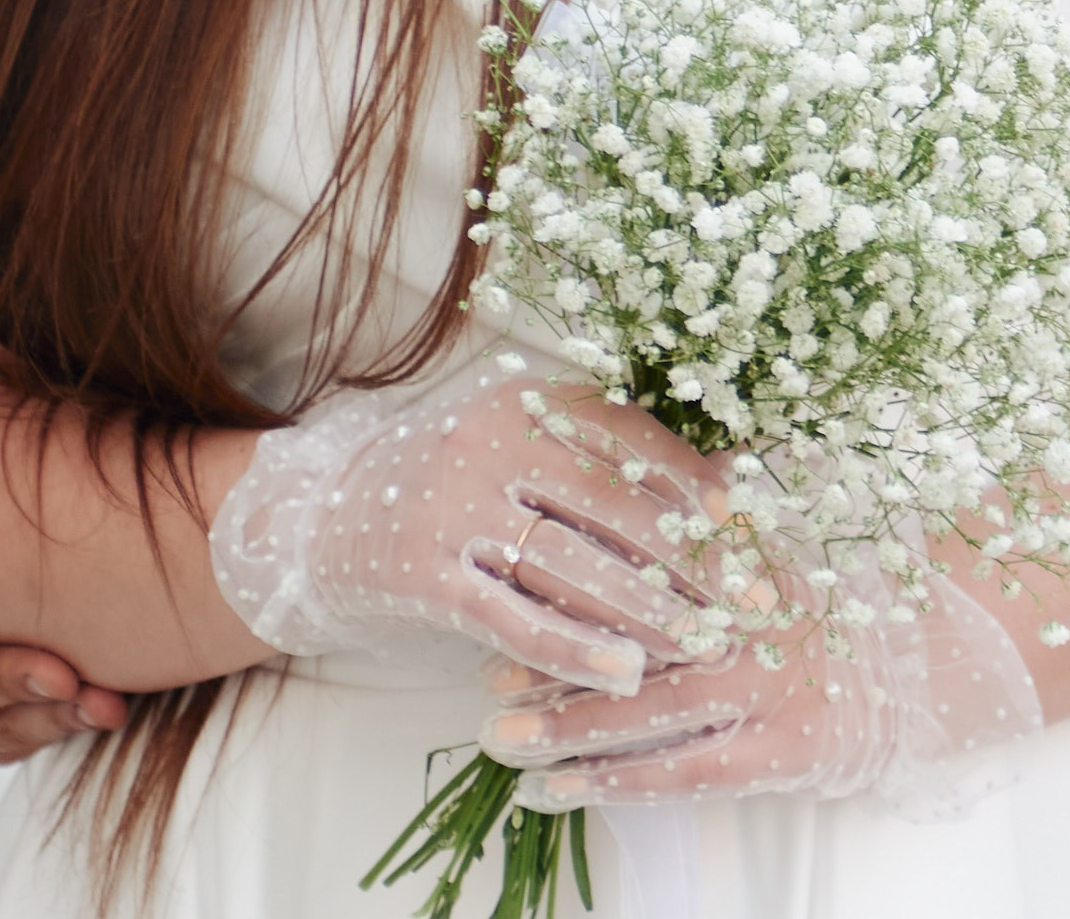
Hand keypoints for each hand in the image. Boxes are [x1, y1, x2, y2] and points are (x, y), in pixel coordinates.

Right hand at [208, 358, 741, 697]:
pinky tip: (622, 671)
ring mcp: (454, 506)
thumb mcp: (521, 443)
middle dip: (689, 555)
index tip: (748, 524)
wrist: (321, 516)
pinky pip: (511, 617)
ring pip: (569, 563)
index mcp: (525, 398)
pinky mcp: (422, 572)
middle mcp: (492, 440)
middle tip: (748, 597)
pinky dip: (572, 647)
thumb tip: (727, 474)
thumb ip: (605, 455)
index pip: (629, 438)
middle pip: (613, 502)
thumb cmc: (452, 481)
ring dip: (643, 609)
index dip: (692, 481)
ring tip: (704, 643)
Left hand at [475, 532, 1040, 820]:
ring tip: (498, 739)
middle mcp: (748, 624)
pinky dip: (616, 781)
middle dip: (553, 662)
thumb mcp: (808, 509)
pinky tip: (561, 790)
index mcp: (750, 555)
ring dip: (564, 730)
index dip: (579, 571)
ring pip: (642, 715)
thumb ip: (739, 483)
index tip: (517, 574)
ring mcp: (761, 692)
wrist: (951, 648)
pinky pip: (679, 772)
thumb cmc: (866, 575)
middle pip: (629, 644)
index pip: (646, 562)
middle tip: (484, 676)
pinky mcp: (775, 753)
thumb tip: (673, 449)